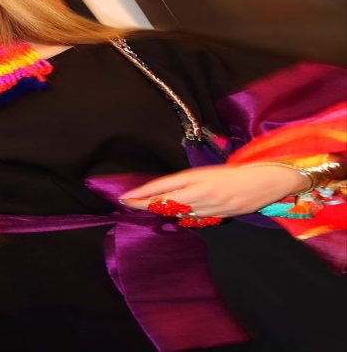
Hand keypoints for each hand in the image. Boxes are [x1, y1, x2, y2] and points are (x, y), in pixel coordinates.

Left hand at [119, 164, 308, 217]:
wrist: (266, 182)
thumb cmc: (235, 172)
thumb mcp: (206, 172)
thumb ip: (185, 182)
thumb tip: (163, 192)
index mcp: (197, 179)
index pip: (163, 187)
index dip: (142, 193)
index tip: (125, 195)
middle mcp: (200, 194)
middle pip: (165, 202)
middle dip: (144, 203)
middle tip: (126, 202)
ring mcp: (209, 208)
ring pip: (176, 212)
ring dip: (158, 210)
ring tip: (139, 205)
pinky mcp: (217, 217)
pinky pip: (192, 218)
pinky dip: (177, 216)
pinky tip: (167, 214)